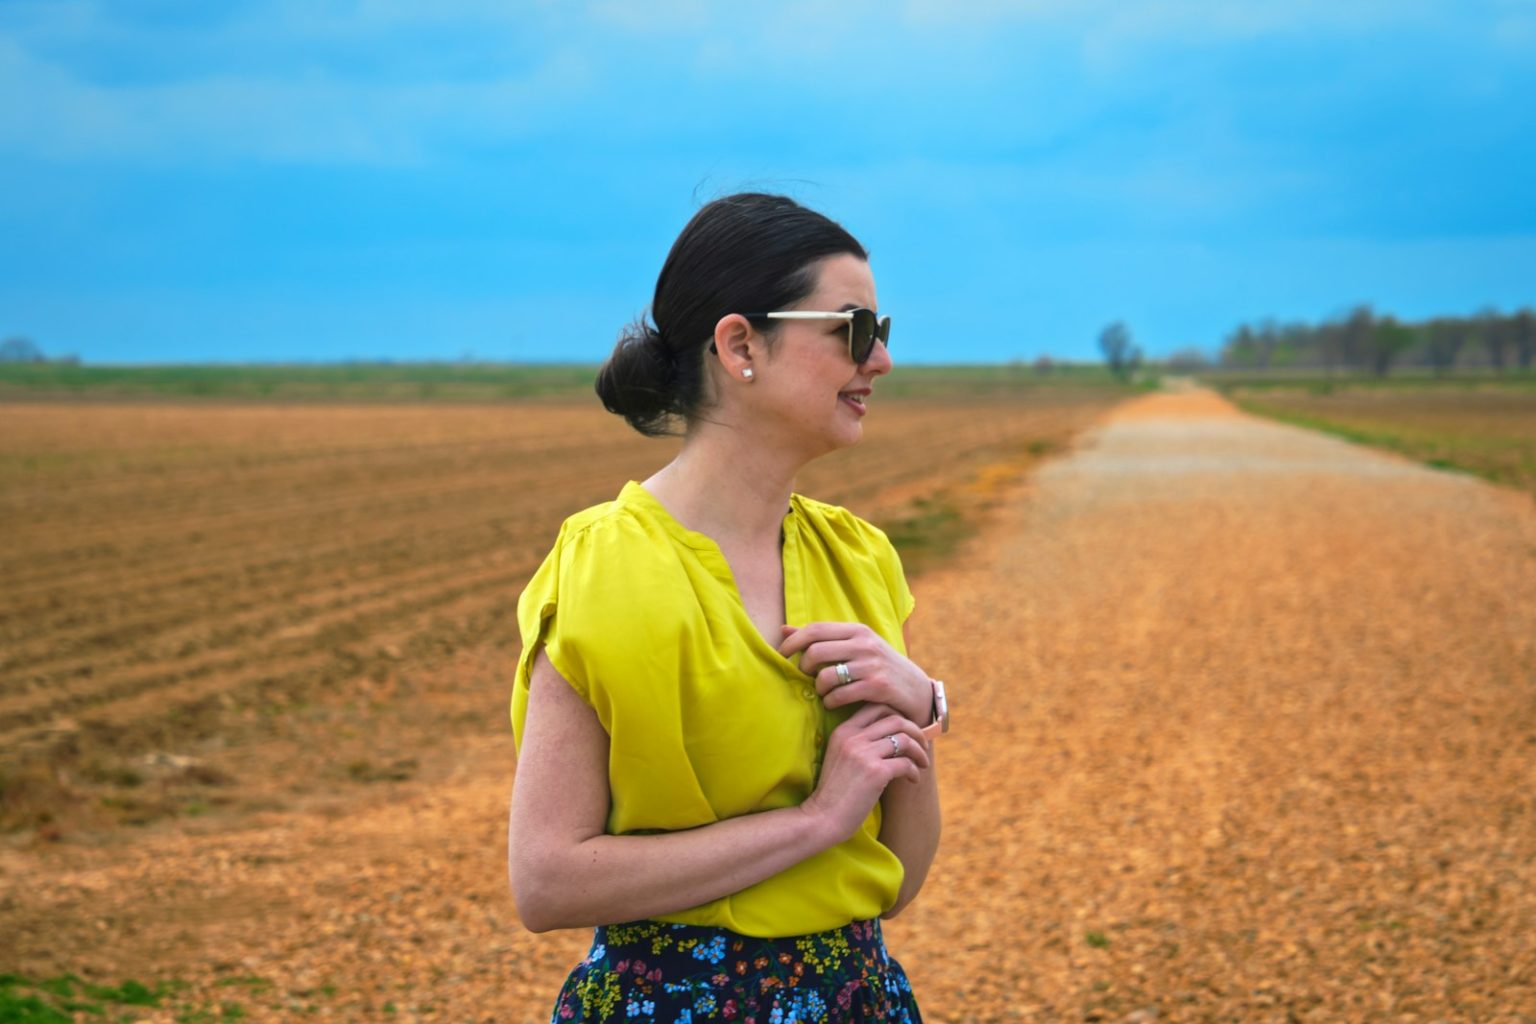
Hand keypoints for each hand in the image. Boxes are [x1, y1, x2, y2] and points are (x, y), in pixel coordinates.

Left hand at [778, 621, 931, 723]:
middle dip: (803, 668)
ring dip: (817, 688)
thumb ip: (822, 638)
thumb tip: (783, 629)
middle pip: (815, 652)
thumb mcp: (855, 647)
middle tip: (805, 678)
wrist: (917, 691)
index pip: (815, 629)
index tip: (780, 655)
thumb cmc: (879, 668)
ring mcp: (872, 665)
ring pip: (826, 676)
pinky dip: (830, 702)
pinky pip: (840, 695)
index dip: (792, 643)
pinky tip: (833, 703)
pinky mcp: (877, 687)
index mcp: (857, 630)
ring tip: (822, 692)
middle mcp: (864, 644)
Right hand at [800, 703, 931, 843]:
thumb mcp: (840, 757)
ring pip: (904, 739)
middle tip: (922, 746)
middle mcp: (853, 737)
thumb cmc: (834, 792)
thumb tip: (892, 736)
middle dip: (915, 731)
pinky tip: (913, 780)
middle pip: (895, 719)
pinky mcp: (875, 772)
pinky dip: (914, 771)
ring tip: (922, 764)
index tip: (907, 731)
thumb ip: (859, 743)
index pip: (876, 707)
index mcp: (843, 730)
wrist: (822, 817)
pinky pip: (905, 763)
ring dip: (919, 751)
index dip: (898, 716)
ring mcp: (864, 753)